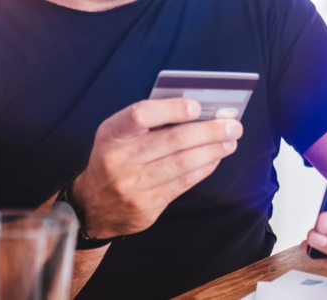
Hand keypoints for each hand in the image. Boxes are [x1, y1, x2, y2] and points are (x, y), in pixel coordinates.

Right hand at [73, 98, 242, 238]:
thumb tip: (198, 111)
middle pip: (172, 141)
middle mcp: (119, 159)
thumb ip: (150, 123)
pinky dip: (204, 169)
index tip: (197, 107)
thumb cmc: (115, 160)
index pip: (140, 115)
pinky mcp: (147, 206)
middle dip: (208, 131)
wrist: (93, 207)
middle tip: (233, 125)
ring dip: (212, 151)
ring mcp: (132, 185)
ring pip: (182, 164)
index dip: (171, 109)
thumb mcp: (119, 137)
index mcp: (111, 134)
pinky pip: (183, 184)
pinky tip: (215, 159)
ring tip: (230, 142)